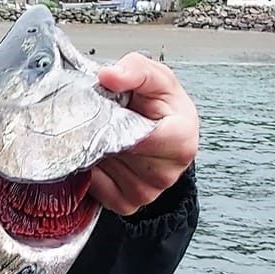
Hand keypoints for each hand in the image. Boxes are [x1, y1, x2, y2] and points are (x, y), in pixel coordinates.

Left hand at [91, 53, 199, 215]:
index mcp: (182, 139)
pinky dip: (91, 170)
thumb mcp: (153, 76)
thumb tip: (109, 76)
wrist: (160, 129)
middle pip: (119, 153)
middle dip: (104, 134)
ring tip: (104, 135)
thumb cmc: (160, 105)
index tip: (108, 110)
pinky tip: (101, 154)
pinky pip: (96, 188)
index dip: (120, 123)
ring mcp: (148, 191)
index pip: (144, 139)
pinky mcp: (127, 204)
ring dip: (95, 151)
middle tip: (100, 118)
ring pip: (105, 170)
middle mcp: (168, 171)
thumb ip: (134, 70)